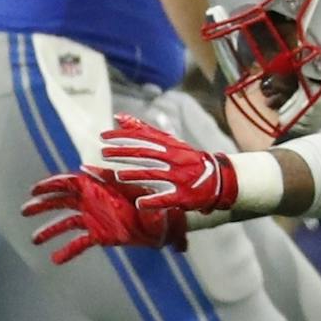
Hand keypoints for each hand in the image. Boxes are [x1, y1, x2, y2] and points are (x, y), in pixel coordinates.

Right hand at [21, 169, 187, 263]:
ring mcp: (95, 218)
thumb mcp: (137, 188)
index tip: (34, 191)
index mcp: (98, 186)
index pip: (69, 183)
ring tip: (35, 239)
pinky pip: (79, 243)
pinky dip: (68, 251)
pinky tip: (55, 259)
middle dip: (42, 206)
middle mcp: (92, 201)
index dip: (50, 186)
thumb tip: (90, 170)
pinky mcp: (101, 235)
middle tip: (24, 211)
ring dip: (50, 230)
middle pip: (61, 202)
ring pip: (66, 223)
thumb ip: (111, 180)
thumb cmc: (152, 198)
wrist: (168, 221)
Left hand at [95, 113, 239, 214]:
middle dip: (122, 153)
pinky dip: (153, 201)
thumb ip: (143, 130)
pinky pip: (166, 198)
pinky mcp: (183, 196)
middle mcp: (174, 159)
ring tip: (118, 176)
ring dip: (135, 175)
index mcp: (170, 146)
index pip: (142, 138)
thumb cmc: (186, 158)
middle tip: (103, 153)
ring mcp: (179, 178)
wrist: (217, 178)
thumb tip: (118, 118)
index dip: (122, 137)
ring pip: (154, 175)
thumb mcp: (168, 142)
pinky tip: (139, 203)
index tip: (103, 137)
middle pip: (145, 154)